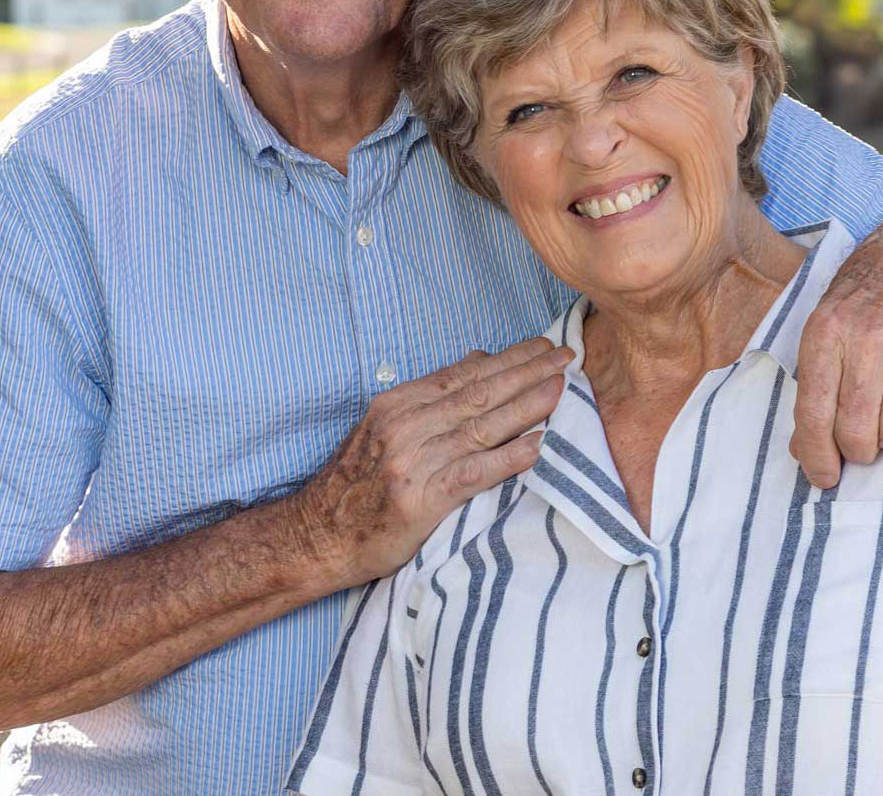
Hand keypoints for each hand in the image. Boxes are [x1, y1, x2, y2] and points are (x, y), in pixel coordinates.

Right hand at [294, 336, 570, 585]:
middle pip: (478, 392)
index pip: (464, 372)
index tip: (544, 346)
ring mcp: (413, 461)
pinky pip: (473, 473)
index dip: (508, 358)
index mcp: (399, 403)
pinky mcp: (420, 500)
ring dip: (526, 406)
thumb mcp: (386, 426)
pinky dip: (507, 458)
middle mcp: (406, 425)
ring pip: (481, 426)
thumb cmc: (357, 482)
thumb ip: (432, 395)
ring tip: (561, 390)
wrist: (317, 536)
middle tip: (565, 356)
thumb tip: (479, 358)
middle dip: (526, 372)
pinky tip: (537, 447)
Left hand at [792, 212, 882, 487]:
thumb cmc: (861, 291)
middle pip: (855, 429)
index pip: (813, 411)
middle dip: (856, 452)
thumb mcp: (824, 322)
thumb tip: (801, 447)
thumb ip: (814, 380)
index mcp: (824, 332)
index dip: (816, 454)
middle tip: (858, 447)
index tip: (822, 477)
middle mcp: (863, 338)